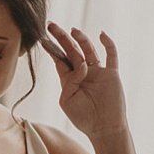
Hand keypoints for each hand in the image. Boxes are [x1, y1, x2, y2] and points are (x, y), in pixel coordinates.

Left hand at [47, 23, 128, 138]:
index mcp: (69, 79)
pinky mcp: (111, 74)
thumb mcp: (67, 100)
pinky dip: (108, 44)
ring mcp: (97, 72)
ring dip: (81, 39)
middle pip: (71, 51)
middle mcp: (83, 72)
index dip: (51, 49)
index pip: (59, 59)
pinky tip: (101, 34)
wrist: (104, 128)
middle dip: (61, 38)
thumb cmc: (83, 117)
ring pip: (89, 51)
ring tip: (72, 30)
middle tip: (51, 25)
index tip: (42, 37)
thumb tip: (80, 66)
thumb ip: (69, 82)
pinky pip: (111, 55)